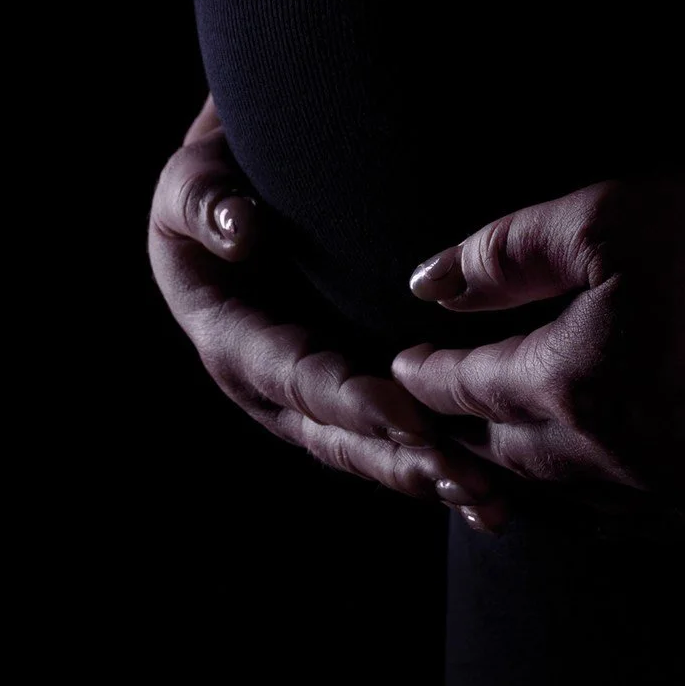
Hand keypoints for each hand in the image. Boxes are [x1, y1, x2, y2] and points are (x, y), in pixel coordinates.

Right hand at [147, 93, 514, 531]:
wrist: (236, 194)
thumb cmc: (213, 186)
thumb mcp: (192, 185)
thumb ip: (205, 204)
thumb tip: (239, 231)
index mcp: (231, 340)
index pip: (296, 376)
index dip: (349, 400)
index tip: (406, 416)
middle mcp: (270, 387)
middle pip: (338, 435)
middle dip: (401, 460)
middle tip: (465, 478)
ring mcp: (309, 400)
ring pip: (369, 452)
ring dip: (428, 477)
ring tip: (489, 500)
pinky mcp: (346, 398)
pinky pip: (390, 441)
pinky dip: (437, 467)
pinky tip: (492, 498)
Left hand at [391, 162, 684, 536]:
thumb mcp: (613, 216)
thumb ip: (511, 252)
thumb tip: (429, 283)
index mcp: (576, 383)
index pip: (479, 385)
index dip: (434, 375)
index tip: (403, 370)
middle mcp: (623, 457)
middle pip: (521, 456)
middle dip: (470, 439)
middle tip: (438, 432)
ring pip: (586, 504)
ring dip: (536, 486)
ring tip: (508, 479)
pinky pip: (657, 524)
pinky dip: (612, 513)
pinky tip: (616, 505)